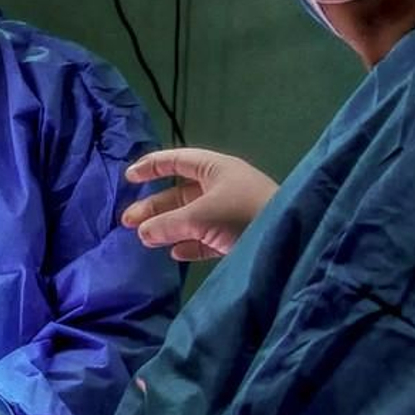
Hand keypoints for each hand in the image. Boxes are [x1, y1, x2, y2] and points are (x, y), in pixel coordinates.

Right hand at [121, 148, 278, 261]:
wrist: (288, 238)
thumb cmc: (241, 214)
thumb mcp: (198, 215)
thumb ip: (167, 224)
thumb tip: (142, 232)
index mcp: (214, 169)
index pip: (176, 161)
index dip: (151, 166)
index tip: (129, 178)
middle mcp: (221, 187)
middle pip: (179, 193)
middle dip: (153, 207)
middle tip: (126, 221)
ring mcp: (230, 212)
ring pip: (190, 218)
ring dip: (167, 227)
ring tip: (144, 239)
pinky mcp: (237, 236)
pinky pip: (206, 238)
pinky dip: (189, 244)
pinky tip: (175, 253)